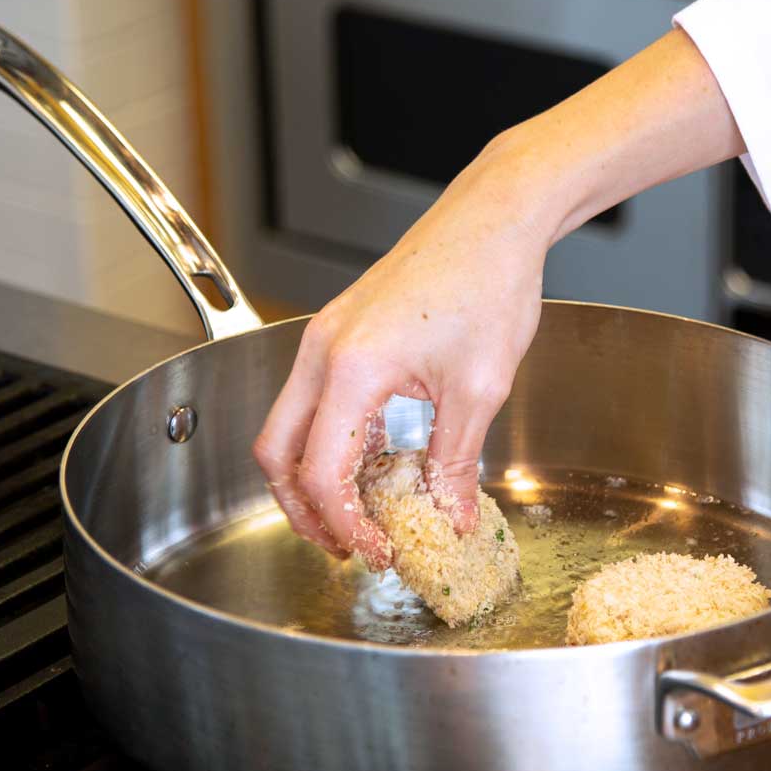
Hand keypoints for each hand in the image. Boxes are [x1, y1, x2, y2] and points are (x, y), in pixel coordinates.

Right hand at [252, 29, 745, 564]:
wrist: (493, 219)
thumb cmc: (488, 283)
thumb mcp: (480, 390)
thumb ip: (456, 463)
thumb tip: (451, 518)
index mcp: (353, 367)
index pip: (321, 473)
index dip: (344, 525)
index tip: (379, 551)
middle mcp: (323, 352)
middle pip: (276, 456)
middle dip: (303, 511)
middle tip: (349, 545)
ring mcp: (325, 339)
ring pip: (287, 429)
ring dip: (312, 478)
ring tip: (358, 514)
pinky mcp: (339, 332)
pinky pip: (313, 401)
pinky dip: (329, 442)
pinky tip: (372, 465)